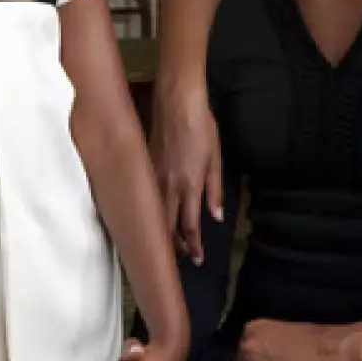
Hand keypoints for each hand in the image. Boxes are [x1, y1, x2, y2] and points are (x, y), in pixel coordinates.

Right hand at [150, 80, 223, 265]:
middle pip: (168, 226)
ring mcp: (154, 176)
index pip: (190, 225)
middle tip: (184, 257)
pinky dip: (151, 212)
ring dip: (163, 232)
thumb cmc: (200, 126)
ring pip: (155, 214)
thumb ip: (215, 189)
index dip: (193, 246)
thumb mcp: (215, 158)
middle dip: (176, 245)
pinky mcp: (145, 167)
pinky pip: (147, 197)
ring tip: (170, 244)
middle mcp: (169, 185)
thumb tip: (216, 216)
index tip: (198, 259)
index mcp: (190, 185)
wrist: (176, 102)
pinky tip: (154, 216)